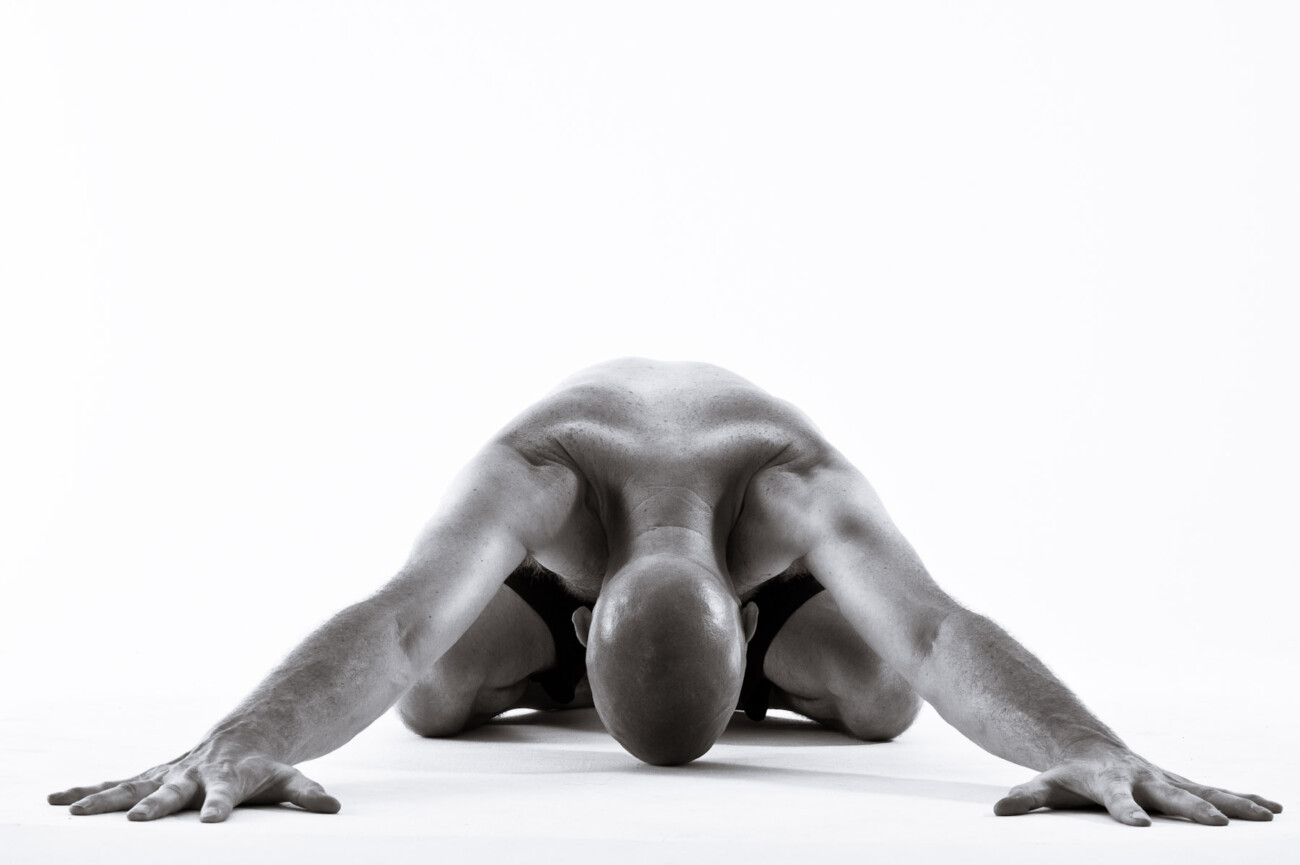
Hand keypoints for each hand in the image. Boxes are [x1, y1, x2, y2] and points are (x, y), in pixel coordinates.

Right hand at [48, 737, 340, 822]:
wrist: (246, 735)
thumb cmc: (267, 767)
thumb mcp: (289, 779)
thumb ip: (307, 793)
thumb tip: (333, 807)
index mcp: (228, 779)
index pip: (226, 795)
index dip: (220, 807)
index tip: (212, 821)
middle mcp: (194, 775)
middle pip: (173, 791)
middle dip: (154, 804)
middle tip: (137, 818)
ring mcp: (170, 775)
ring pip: (133, 786)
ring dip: (104, 799)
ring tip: (74, 811)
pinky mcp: (152, 777)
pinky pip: (116, 783)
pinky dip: (88, 790)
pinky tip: (58, 800)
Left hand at [993, 745, 1281, 825]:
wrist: (1085, 747)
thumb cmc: (1067, 775)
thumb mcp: (1044, 786)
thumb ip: (1025, 799)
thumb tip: (999, 811)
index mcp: (1110, 783)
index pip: (1117, 800)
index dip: (1126, 812)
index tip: (1139, 827)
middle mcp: (1143, 778)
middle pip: (1170, 795)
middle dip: (1195, 809)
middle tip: (1220, 824)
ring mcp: (1164, 779)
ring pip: (1202, 791)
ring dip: (1234, 802)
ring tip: (1266, 815)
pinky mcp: (1178, 783)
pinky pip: (1214, 791)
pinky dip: (1243, 797)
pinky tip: (1272, 808)